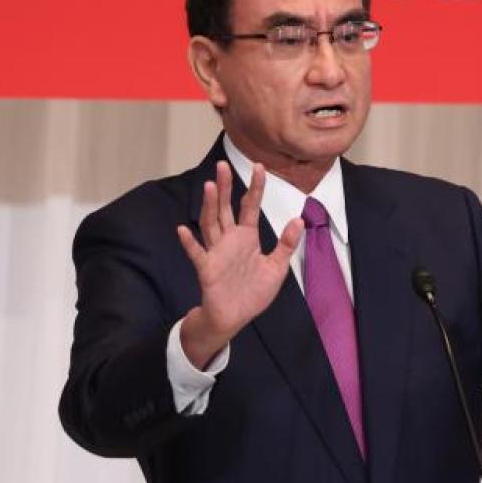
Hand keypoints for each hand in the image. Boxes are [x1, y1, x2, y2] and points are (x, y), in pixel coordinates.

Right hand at [175, 161, 302, 367]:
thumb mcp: (277, 268)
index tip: (259, 167)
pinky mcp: (207, 269)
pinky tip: (183, 230)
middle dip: (224, 188)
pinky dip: (190, 243)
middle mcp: (229, 240)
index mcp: (247, 237)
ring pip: (210, 224)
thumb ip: (286, 245)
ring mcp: (216, 252)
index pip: (250, 206)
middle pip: (224, 208)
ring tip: (208, 186)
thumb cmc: (253, 292)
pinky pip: (197, 254)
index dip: (255, 187)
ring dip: (208, 206)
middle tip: (222, 165)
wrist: (235, 317)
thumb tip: (298, 220)